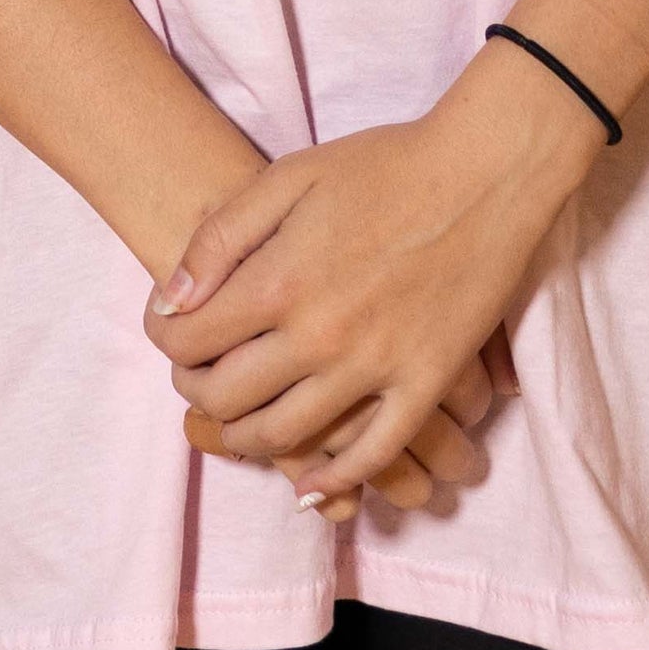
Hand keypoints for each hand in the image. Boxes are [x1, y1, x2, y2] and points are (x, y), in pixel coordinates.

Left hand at [150, 46, 601, 503]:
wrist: (482, 174)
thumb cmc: (381, 166)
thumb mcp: (286, 178)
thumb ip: (221, 238)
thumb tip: (171, 300)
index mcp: (279, 282)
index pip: (191, 342)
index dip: (166, 344)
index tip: (168, 335)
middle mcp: (319, 337)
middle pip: (229, 398)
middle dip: (197, 394)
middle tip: (196, 380)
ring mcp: (375, 368)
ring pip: (289, 435)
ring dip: (247, 440)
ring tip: (235, 426)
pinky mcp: (426, 385)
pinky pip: (374, 454)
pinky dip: (335, 477)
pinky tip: (310, 483)